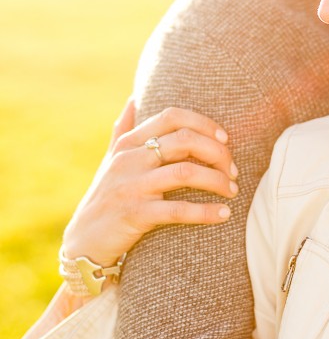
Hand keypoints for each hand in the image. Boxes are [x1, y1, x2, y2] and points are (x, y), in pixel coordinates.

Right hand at [62, 102, 238, 265]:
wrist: (85, 240)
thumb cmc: (107, 196)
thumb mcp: (110, 160)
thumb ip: (124, 130)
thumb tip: (134, 97)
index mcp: (128, 143)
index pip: (172, 117)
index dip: (204, 123)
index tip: (225, 139)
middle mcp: (128, 160)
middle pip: (185, 140)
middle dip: (218, 153)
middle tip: (234, 171)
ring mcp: (130, 186)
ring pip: (185, 172)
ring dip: (218, 181)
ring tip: (233, 191)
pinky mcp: (134, 214)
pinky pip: (178, 210)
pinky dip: (206, 211)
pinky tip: (224, 214)